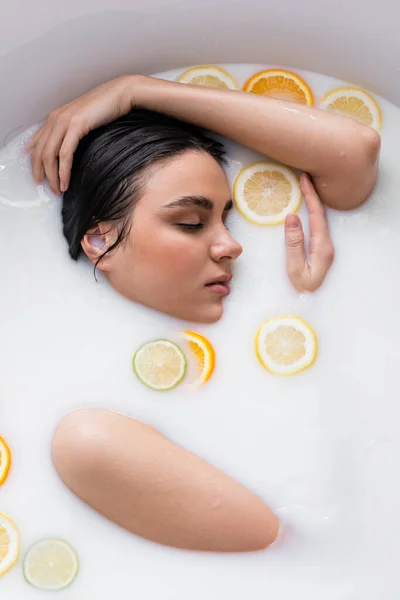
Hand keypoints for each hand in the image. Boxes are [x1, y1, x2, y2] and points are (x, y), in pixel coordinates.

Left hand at [27, 76, 134, 194]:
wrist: (120, 94)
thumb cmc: (105, 108)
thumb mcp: (82, 121)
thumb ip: (70, 132)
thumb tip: (66, 151)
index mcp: (54, 118)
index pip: (36, 144)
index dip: (35, 163)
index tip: (39, 178)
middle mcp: (55, 119)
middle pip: (39, 152)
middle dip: (42, 174)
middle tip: (48, 189)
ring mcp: (64, 121)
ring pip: (49, 155)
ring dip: (53, 176)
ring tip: (58, 189)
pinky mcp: (76, 126)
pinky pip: (65, 154)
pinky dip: (64, 171)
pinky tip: (66, 181)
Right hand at [285, 173, 333, 292]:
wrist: (311, 305)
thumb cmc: (301, 289)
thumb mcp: (294, 267)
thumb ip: (293, 243)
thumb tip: (292, 217)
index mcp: (322, 247)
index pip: (317, 216)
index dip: (311, 196)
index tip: (304, 180)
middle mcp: (326, 245)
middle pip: (320, 215)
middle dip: (313, 194)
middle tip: (304, 177)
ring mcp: (325, 248)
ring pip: (320, 220)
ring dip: (313, 203)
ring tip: (305, 188)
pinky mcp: (321, 251)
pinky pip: (317, 227)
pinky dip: (312, 214)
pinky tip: (306, 210)